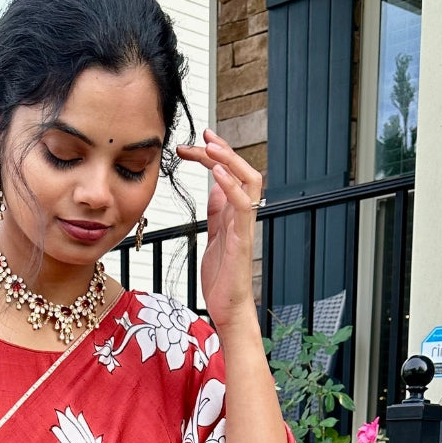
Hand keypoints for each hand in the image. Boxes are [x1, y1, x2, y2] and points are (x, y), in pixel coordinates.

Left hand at [176, 128, 262, 331]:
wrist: (228, 307)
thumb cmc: (221, 276)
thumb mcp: (213, 236)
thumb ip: (216, 213)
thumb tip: (214, 189)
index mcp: (233, 213)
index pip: (227, 174)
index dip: (213, 156)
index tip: (192, 143)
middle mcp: (242, 215)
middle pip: (241, 170)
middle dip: (222, 150)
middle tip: (201, 135)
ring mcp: (245, 226)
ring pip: (249, 181)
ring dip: (230, 161)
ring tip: (210, 146)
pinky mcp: (242, 240)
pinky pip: (243, 207)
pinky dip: (231, 187)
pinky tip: (218, 175)